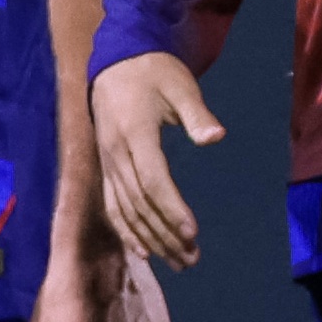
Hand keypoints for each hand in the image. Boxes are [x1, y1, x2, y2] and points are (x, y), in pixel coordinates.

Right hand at [91, 52, 222, 268]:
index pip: (153, 180)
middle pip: (140, 203)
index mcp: (136, 134)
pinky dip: (125, 230)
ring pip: (126, 209)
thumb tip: (215, 138)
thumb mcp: (179, 84)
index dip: (172, 209)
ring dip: (150, 238)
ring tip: (175, 261)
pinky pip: (112, 204)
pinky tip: (142, 251)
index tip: (192, 233)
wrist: (114, 60)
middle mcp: (117, 153)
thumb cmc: (153, 71)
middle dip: (165, 233)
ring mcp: (108, 162)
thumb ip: (196, 114)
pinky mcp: (106, 165)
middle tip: (191, 258)